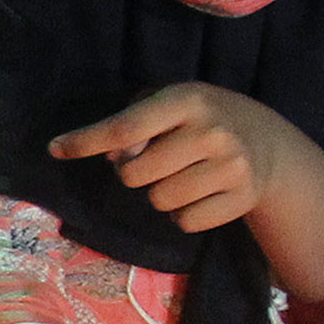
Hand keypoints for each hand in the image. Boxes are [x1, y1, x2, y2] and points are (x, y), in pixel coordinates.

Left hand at [48, 82, 323, 234]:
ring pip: (158, 202)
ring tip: (184, 175)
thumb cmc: (202, 120)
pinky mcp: (242, 199)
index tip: (55, 149)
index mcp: (188, 101)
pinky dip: (184, 214)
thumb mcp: (171, 104)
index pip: (125, 127)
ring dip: (160, 195)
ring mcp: (232, 166)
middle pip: (134, 175)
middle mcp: (212, 132)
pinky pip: (184, 222)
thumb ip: (134, 121)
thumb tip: (113, 154)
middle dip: (135, 173)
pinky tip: (202, 193)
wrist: (269, 144)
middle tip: (159, 161)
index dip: (86, 141)